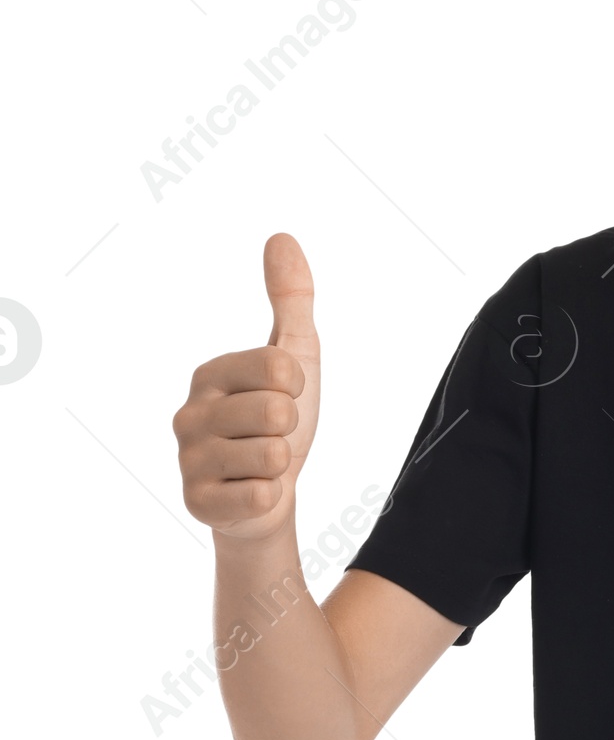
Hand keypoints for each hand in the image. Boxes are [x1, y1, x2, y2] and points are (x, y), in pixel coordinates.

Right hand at [173, 232, 321, 538]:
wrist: (266, 498)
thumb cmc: (278, 424)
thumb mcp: (296, 357)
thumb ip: (291, 299)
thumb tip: (282, 237)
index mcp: (210, 373)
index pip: (282, 367)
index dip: (298, 387)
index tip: (284, 397)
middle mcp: (189, 412)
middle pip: (278, 411)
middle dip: (291, 430)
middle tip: (272, 438)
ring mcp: (188, 459)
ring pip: (273, 456)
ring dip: (281, 466)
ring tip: (260, 465)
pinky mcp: (197, 502)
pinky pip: (261, 496)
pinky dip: (270, 498)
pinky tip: (250, 493)